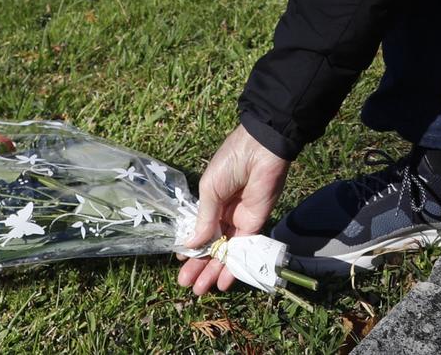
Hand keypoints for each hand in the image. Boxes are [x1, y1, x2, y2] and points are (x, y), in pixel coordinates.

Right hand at [175, 123, 290, 295]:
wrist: (261, 151)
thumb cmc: (230, 163)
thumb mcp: (209, 190)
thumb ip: (203, 220)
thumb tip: (189, 245)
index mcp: (211, 201)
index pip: (199, 231)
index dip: (190, 248)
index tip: (179, 262)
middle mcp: (224, 214)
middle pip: (211, 246)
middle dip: (199, 266)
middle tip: (186, 284)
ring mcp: (240, 221)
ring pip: (225, 252)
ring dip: (213, 271)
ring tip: (200, 289)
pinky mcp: (256, 225)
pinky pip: (243, 250)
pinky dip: (233, 266)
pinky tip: (222, 281)